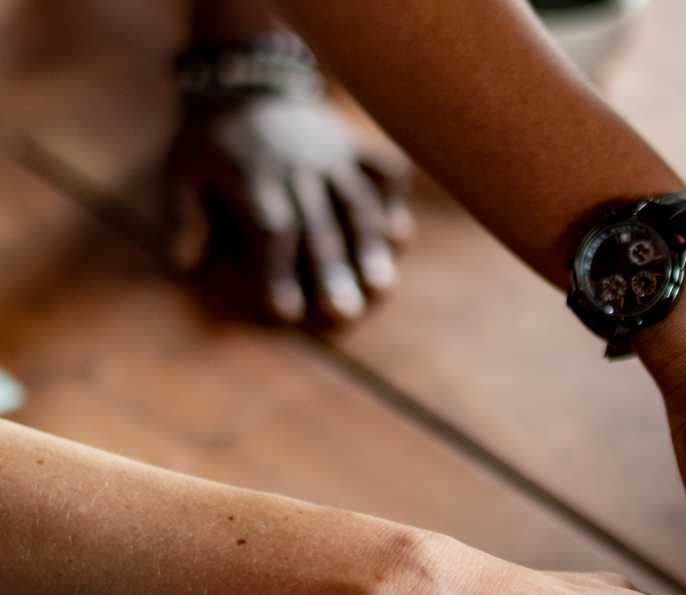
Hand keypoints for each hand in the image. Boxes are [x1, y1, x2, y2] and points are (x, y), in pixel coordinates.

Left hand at [166, 93, 410, 323]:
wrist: (246, 83)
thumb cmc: (211, 141)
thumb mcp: (181, 170)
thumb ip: (184, 216)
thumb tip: (181, 264)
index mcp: (252, 176)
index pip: (269, 230)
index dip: (278, 271)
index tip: (286, 312)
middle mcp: (297, 166)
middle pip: (319, 226)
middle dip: (332, 272)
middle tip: (342, 314)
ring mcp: (333, 155)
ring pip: (357, 204)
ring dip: (370, 246)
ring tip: (381, 286)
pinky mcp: (356, 147)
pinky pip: (383, 168)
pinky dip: (395, 198)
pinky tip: (399, 233)